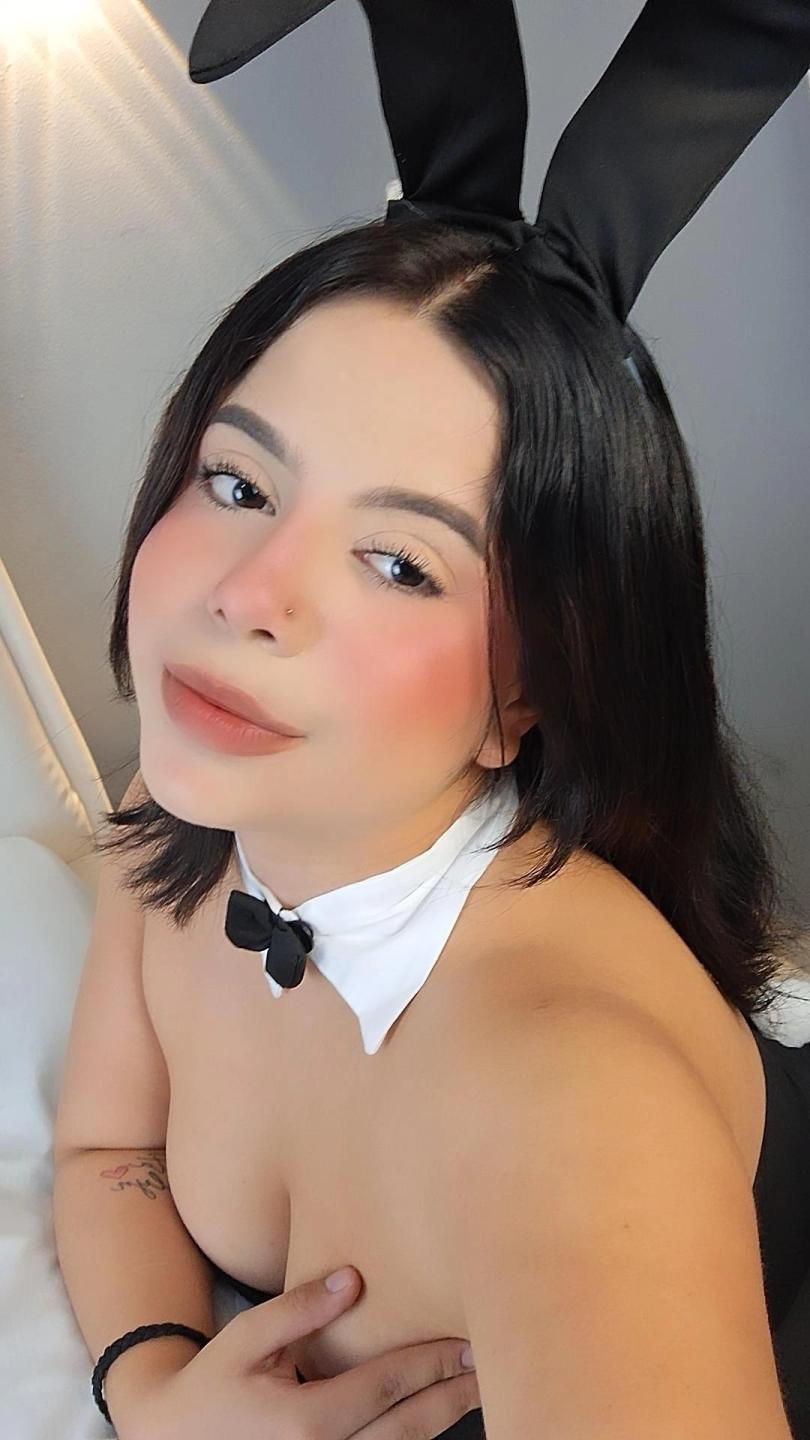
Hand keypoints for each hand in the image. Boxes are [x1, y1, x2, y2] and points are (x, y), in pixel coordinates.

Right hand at [126, 1265, 479, 1438]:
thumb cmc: (212, 1384)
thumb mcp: (246, 1337)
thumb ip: (298, 1309)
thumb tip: (353, 1278)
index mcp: (305, 1421)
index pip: (386, 1387)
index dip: (431, 1363)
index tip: (467, 1342)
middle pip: (407, 1428)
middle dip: (452, 1395)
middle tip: (492, 1366)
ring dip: (441, 1423)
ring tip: (475, 1390)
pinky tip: (433, 1420)